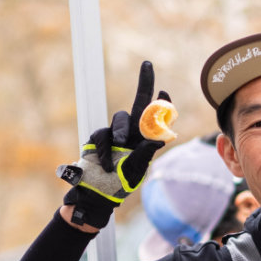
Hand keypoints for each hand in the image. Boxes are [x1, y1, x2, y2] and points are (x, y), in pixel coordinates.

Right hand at [56, 60, 167, 228]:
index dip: (161, 103)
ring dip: (121, 130)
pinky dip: (104, 147)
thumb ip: (145, 153)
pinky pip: (101, 134)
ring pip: (120, 118)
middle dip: (144, 82)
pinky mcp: (97, 139)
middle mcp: (131, 133)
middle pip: (138, 103)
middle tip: (149, 65)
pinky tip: (106, 161)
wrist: (96, 195)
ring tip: (120, 146)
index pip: (155, 116)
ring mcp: (113, 135)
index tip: (164, 91)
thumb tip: (158, 137)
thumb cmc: (119, 185)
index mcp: (144, 139)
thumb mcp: (136, 170)